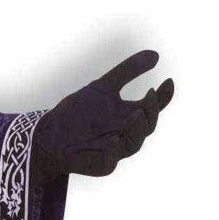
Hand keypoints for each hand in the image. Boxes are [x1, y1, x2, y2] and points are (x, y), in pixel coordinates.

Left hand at [32, 51, 173, 179]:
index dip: (164, 96)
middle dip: (152, 112)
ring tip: (135, 115)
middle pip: (148, 126)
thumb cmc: (78, 113)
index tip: (169, 81)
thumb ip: (127, 71)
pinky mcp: (101, 165)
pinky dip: (112, 153)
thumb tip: (156, 54)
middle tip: (149, 96)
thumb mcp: (103, 87)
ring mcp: (116, 151)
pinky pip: (109, 162)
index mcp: (130, 115)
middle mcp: (127, 134)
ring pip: (134, 144)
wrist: (49, 135)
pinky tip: (113, 142)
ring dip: (136, 130)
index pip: (153, 107)